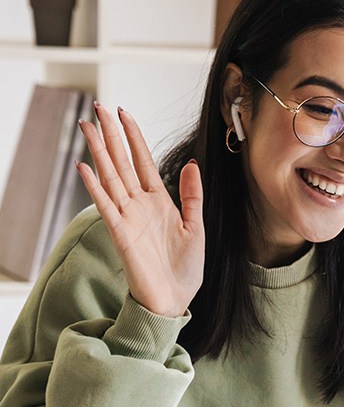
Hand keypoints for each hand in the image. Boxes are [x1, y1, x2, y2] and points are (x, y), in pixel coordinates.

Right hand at [76, 103, 204, 316]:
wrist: (174, 300)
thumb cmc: (185, 269)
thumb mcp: (195, 227)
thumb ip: (192, 196)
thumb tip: (192, 164)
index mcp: (160, 202)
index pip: (143, 162)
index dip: (134, 137)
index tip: (125, 112)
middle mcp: (140, 206)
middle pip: (122, 163)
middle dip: (111, 135)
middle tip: (99, 106)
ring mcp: (128, 218)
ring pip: (110, 178)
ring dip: (98, 152)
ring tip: (87, 126)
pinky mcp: (121, 235)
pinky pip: (106, 206)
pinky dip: (95, 187)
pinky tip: (84, 167)